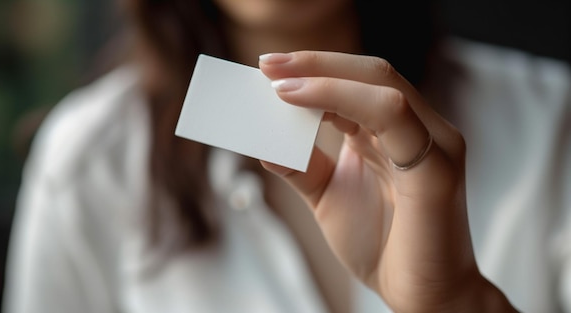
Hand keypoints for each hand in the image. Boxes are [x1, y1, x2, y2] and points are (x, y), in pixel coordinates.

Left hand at [258, 51, 516, 311]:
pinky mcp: (437, 166)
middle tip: (267, 64)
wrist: (422, 295)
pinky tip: (304, 106)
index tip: (268, 68)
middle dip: (314, 63)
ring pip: (381, 85)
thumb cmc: (382, 245)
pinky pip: (391, 116)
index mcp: (394, 133)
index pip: (357, 82)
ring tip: (278, 83)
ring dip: (324, 77)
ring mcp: (433, 143)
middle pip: (370, 73)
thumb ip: (302, 165)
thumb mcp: (327, 196)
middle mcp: (417, 129)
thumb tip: (262, 141)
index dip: (314, 70)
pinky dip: (342, 101)